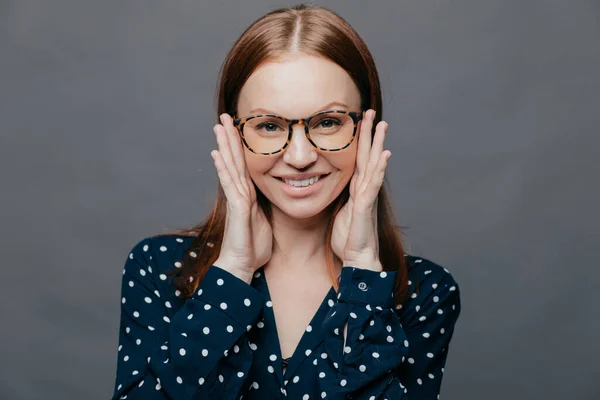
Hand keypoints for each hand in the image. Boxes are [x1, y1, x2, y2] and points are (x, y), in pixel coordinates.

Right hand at [210, 113, 272, 282]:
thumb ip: (269, 206)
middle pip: (235, 159)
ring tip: (218, 126)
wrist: (242, 265)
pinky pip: (230, 184)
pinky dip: (223, 169)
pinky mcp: (237, 208)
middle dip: (230, 137)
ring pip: (230, 166)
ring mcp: (236, 199)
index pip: (245, 163)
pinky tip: (217, 153)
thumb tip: (283, 197)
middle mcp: (240, 192)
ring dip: (224, 145)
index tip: (239, 126)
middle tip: (225, 116)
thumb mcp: (267, 220)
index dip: (241, 145)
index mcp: (249, 194)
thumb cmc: (254, 246)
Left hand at [331, 109, 389, 270]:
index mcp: (355, 189)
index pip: (357, 158)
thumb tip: (323, 185)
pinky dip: (380, 168)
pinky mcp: (366, 206)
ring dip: (378, 144)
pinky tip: (386, 154)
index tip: (358, 120)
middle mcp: (364, 188)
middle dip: (370, 134)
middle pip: (367, 155)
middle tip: (372, 112)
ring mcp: (367, 196)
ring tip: (383, 125)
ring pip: (374, 164)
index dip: (359, 140)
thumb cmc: (348, 237)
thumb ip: (337, 196)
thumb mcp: (338, 211)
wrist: (358, 258)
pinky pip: (373, 184)